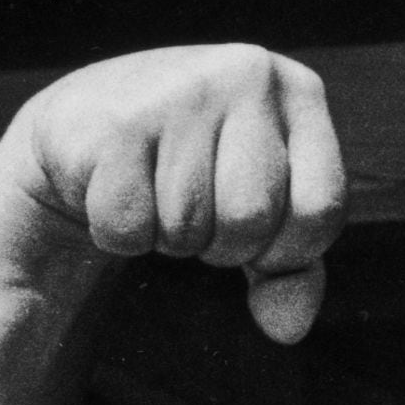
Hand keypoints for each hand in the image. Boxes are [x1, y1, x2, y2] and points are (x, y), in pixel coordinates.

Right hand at [12, 45, 345, 342]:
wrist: (84, 124)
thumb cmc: (194, 170)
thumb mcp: (262, 211)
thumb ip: (292, 272)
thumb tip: (288, 329)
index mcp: (298, 92)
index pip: (321, 207)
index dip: (288, 248)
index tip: (259, 240)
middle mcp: (246, 75)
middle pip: (251, 218)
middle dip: (222, 243)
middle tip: (196, 214)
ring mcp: (179, 91)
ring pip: (187, 224)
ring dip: (167, 237)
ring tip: (154, 194)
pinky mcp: (114, 123)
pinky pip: (128, 226)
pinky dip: (119, 234)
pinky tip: (112, 189)